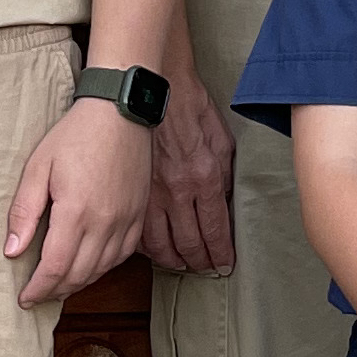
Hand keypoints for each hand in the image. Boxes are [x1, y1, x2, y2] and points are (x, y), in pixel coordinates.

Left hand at [7, 102, 151, 306]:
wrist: (120, 110)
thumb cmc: (75, 134)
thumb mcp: (38, 166)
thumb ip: (24, 212)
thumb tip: (12, 250)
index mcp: (76, 211)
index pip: (56, 267)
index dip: (38, 289)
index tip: (24, 298)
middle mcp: (105, 221)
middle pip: (79, 275)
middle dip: (55, 291)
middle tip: (38, 294)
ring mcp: (126, 220)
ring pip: (102, 269)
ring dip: (79, 283)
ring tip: (59, 284)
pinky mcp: (139, 214)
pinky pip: (123, 255)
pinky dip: (103, 267)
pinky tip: (90, 265)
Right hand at [142, 63, 235, 272]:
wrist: (154, 85)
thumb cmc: (190, 105)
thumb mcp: (222, 138)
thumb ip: (225, 173)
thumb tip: (224, 201)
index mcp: (205, 176)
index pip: (215, 229)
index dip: (221, 253)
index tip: (224, 265)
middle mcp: (178, 190)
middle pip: (190, 243)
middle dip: (200, 262)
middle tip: (205, 270)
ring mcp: (150, 191)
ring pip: (160, 244)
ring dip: (173, 260)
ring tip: (181, 265)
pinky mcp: (130, 188)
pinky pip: (137, 228)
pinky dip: (146, 246)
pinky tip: (153, 250)